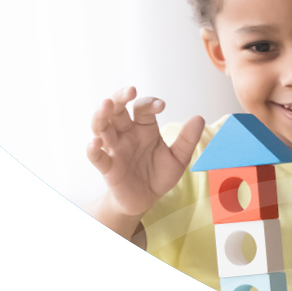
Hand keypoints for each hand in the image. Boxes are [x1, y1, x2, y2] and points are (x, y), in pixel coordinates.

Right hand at [86, 86, 204, 216]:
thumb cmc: (158, 175)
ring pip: (101, 127)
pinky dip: (92, 149)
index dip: (150, 103)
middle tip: (130, 90)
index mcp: (144, 128)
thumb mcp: (178, 158)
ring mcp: (114, 149)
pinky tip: (95, 142)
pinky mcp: (108, 167)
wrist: (146, 200)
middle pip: (117, 110)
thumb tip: (199, 118)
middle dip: (120, 97)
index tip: (161, 106)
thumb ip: (186, 140)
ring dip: (102, 115)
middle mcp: (126, 134)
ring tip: (106, 104)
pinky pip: (96, 156)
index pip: (143, 108)